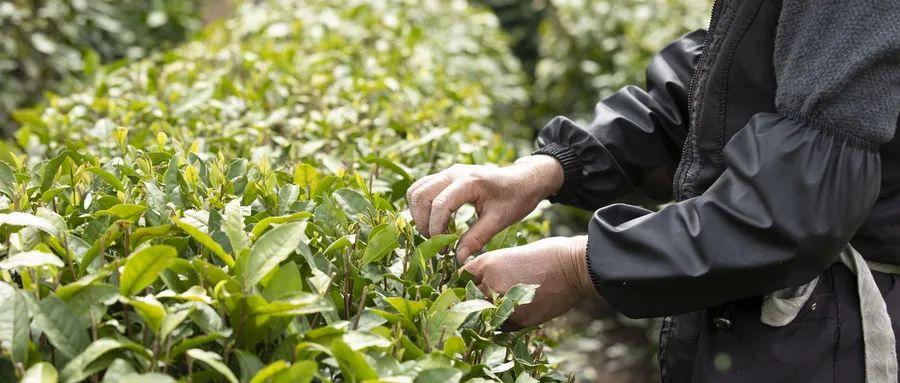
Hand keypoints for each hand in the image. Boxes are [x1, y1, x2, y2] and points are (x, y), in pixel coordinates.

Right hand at [406, 155, 563, 262]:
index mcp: (469, 181)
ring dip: (419, 213)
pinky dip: (422, 206)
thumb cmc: (516, 198)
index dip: (436, 228)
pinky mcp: (446, 176)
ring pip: (416, 190)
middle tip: (435, 241)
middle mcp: (454, 172)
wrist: (524, 179)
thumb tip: (457, 258)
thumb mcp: (499, 221)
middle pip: (420, 195)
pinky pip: (422, 188)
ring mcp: (448, 172)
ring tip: (434, 232)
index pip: (440, 204)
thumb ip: (477, 238)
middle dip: (423, 221)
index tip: (443, 247)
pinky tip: (437, 221)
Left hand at [462, 236, 598, 326]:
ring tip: (505, 305)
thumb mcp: (511, 256)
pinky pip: (504, 325)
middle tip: (483, 299)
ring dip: (491, 313)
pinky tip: (519, 311)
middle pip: (470, 299)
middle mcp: (490, 284)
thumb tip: (478, 286)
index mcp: (487, 264)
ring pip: (486, 315)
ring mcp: (503, 304)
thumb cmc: (546, 255)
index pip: (461, 278)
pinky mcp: (518, 319)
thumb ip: (492, 272)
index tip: (465, 288)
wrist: (574, 267)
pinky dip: (508, 321)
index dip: (462, 284)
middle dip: (475, 300)